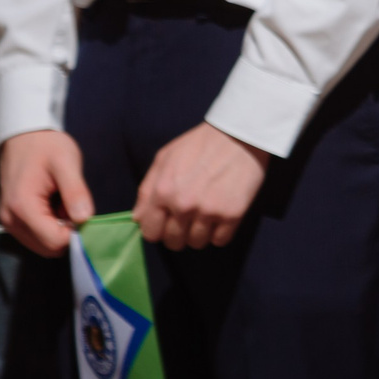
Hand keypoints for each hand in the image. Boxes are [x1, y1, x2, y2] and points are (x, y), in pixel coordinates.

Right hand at [0, 128, 92, 255]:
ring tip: (62, 202)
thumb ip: (76, 192)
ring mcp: (10, 223)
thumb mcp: (67, 163)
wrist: (24, 137)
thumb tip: (85, 220)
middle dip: (68, 231)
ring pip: (44, 244)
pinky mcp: (13, 220)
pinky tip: (54, 204)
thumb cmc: (46, 146)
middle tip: (73, 205)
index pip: (55, 242)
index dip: (76, 233)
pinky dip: (51, 225)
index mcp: (23, 208)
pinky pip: (38, 236)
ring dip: (60, 229)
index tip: (84, 213)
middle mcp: (11, 221)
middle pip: (49, 248)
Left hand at [133, 121, 270, 250]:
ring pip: (197, 243)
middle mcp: (183, 206)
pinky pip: (220, 240)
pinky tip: (220, 219)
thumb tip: (139, 218)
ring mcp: (208, 212)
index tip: (167, 223)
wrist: (240, 135)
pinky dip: (219, 234)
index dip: (157, 230)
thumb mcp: (164, 159)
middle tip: (187, 222)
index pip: (151, 233)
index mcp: (163, 192)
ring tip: (205, 219)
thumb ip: (147, 190)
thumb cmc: (199, 144)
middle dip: (178, 235)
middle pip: (174, 242)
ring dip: (199, 235)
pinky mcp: (232, 214)